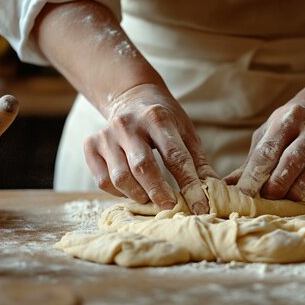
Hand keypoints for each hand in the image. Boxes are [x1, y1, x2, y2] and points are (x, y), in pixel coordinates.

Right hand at [84, 84, 217, 213]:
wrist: (130, 97)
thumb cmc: (164, 119)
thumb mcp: (186, 132)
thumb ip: (198, 161)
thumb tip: (213, 191)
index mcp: (157, 117)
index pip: (175, 156)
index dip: (188, 184)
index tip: (199, 206)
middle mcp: (128, 124)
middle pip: (143, 168)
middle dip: (159, 193)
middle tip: (171, 207)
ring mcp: (106, 134)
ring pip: (120, 178)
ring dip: (139, 196)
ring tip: (152, 199)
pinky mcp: (91, 145)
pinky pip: (103, 180)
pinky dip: (119, 193)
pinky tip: (133, 190)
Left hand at [225, 97, 304, 199]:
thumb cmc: (291, 127)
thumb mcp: (269, 134)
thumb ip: (251, 161)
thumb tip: (227, 186)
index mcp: (288, 118)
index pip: (268, 150)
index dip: (254, 175)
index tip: (243, 193)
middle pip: (293, 161)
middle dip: (277, 184)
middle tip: (266, 198)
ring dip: (300, 189)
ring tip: (287, 198)